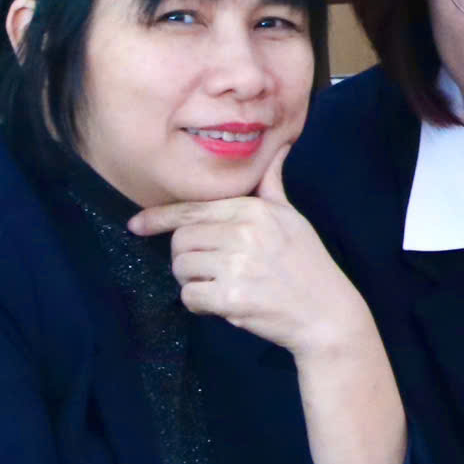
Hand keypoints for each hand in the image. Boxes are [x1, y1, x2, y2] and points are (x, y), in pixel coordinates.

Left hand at [128, 141, 374, 361]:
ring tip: (221, 285)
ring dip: (193, 281)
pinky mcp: (231, 299)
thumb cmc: (308, 264)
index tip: (136, 224)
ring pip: (181, 268)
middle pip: (181, 240)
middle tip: (212, 268)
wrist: (327, 313)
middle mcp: (243, 233)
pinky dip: (199, 304)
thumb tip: (277, 150)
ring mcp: (236, 266)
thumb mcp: (292, 218)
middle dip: (187, 256)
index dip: (159, 217)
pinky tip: (223, 303)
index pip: (193, 209)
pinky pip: (190, 297)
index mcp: (254, 210)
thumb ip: (272, 186)